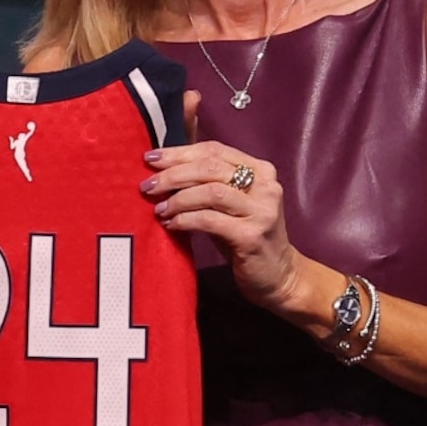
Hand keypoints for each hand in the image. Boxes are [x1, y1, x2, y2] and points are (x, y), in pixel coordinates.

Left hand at [142, 120, 299, 311]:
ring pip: (211, 192)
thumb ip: (206, 182)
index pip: (214, 150)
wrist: (279, 275)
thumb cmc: (245, 236)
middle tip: (147, 185)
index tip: (151, 158)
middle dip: (173, 174)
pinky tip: (171, 224)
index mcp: (261, 170)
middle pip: (210, 167)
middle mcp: (266, 185)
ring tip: (159, 208)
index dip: (179, 152)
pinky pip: (210, 220)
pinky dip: (185, 220)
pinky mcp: (251, 235)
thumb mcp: (228, 203)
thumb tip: (164, 162)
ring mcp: (262, 210)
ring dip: (178, 198)